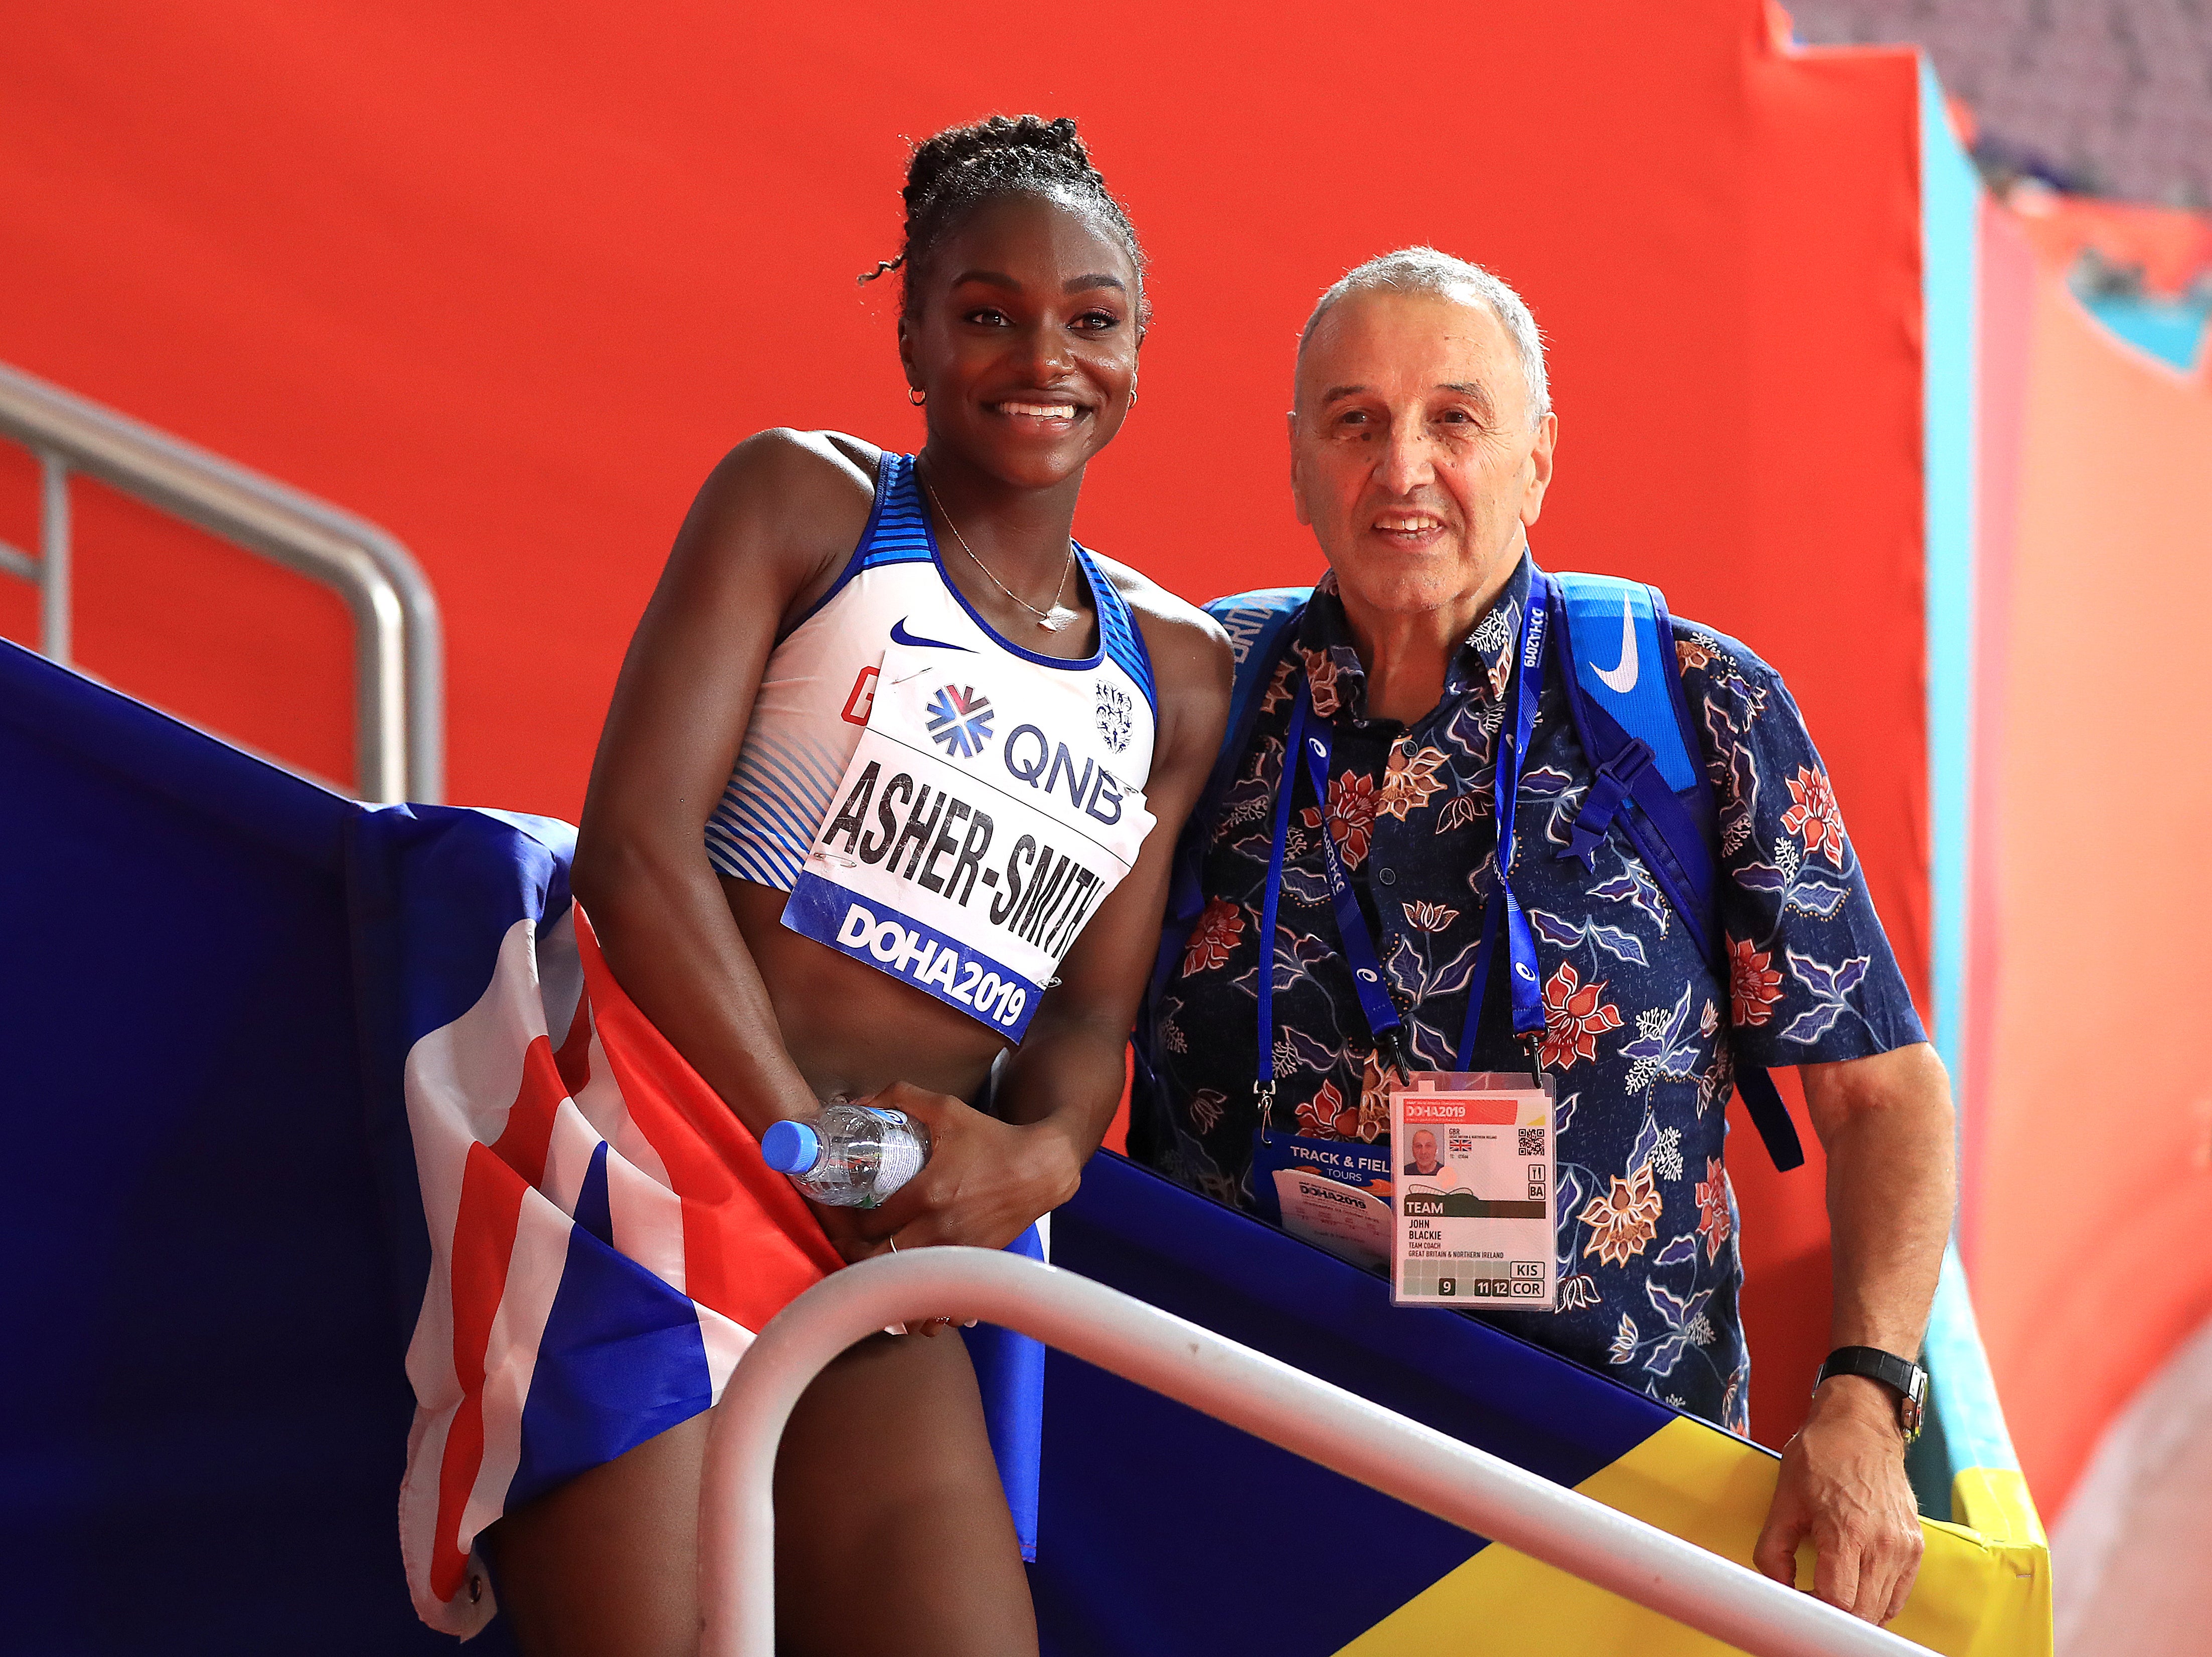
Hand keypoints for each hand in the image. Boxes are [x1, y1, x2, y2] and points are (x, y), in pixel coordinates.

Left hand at [820, 1081, 1084, 1333]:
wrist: (1040, 1169)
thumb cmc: (990, 1138)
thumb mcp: (944, 1108)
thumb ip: (897, 1096)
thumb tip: (854, 1102)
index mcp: (927, 1194)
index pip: (866, 1223)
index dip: (842, 1220)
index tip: (835, 1211)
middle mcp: (939, 1229)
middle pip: (876, 1262)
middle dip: (852, 1253)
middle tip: (844, 1239)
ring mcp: (956, 1252)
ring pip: (903, 1286)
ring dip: (880, 1278)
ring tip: (868, 1261)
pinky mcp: (970, 1264)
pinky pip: (934, 1297)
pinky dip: (915, 1299)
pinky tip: (905, 1285)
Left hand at [1752, 1376, 1924, 1623]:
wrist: (1861, 1426)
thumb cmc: (1822, 1455)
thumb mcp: (1784, 1499)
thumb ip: (1773, 1550)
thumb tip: (1776, 1588)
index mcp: (1848, 1531)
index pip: (1839, 1601)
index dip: (1814, 1610)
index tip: (1799, 1602)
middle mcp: (1884, 1543)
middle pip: (1863, 1613)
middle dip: (1834, 1615)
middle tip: (1811, 1600)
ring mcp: (1904, 1546)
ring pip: (1883, 1608)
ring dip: (1856, 1611)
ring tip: (1830, 1591)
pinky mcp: (1916, 1546)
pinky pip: (1898, 1593)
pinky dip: (1876, 1600)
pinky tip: (1855, 1585)